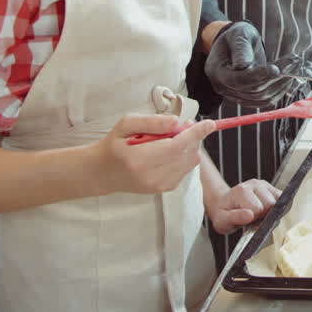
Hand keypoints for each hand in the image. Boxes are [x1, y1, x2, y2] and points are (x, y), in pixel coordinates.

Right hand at [95, 114, 215, 193]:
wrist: (102, 172)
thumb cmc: (114, 144)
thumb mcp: (126, 124)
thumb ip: (152, 121)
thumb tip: (177, 121)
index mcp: (139, 159)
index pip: (176, 146)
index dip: (195, 134)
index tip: (210, 124)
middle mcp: (151, 176)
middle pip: (186, 154)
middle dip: (192, 137)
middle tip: (183, 125)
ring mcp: (158, 185)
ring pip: (189, 162)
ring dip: (189, 147)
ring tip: (172, 138)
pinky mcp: (163, 189)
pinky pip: (186, 169)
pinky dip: (184, 157)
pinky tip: (170, 151)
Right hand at [205, 21, 291, 107]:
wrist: (236, 44)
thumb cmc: (237, 35)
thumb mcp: (238, 34)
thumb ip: (240, 48)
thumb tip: (244, 65)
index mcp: (217, 71)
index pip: (238, 79)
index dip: (258, 76)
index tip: (276, 69)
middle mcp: (224, 86)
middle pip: (252, 90)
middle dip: (275, 78)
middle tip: (294, 64)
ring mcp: (234, 94)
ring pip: (261, 98)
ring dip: (280, 86)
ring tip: (294, 70)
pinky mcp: (246, 97)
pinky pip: (263, 101)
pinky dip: (278, 92)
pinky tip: (289, 81)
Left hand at [206, 179, 281, 234]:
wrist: (222, 204)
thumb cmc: (222, 214)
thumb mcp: (223, 221)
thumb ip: (236, 218)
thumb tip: (250, 215)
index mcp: (242, 191)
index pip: (259, 209)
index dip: (255, 219)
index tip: (246, 221)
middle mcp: (254, 184)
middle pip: (271, 204)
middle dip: (263, 215)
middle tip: (252, 219)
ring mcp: (263, 184)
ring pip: (278, 201)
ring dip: (270, 212)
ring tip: (257, 214)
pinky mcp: (269, 187)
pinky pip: (281, 197)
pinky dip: (276, 207)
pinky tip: (265, 210)